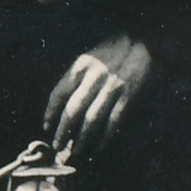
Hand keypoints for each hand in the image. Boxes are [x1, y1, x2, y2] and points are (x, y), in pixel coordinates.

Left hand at [44, 32, 157, 162]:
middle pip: (73, 110)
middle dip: (63, 131)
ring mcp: (112, 87)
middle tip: (57, 145)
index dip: (50, 113)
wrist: (143, 39)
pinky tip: (99, 147)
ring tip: (76, 151)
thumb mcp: (89, 57)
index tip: (46, 127)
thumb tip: (64, 107)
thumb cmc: (113, 49)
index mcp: (81, 66)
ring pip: (92, 119)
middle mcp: (94, 77)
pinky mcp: (128, 95)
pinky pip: (113, 121)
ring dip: (82, 139)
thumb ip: (76, 78)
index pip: (58, 94)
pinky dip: (105, 137)